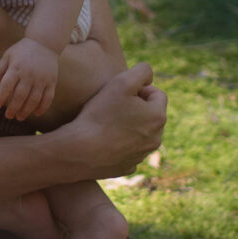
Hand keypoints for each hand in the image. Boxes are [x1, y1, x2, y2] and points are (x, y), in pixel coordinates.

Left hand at [0, 36, 58, 121]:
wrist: (45, 42)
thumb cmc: (22, 50)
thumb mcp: (7, 55)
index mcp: (16, 68)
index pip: (6, 86)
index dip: (0, 98)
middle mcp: (29, 74)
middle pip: (20, 96)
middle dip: (13, 109)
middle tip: (8, 116)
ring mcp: (41, 79)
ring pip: (34, 100)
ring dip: (26, 111)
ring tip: (19, 117)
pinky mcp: (52, 81)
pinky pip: (48, 98)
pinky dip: (43, 108)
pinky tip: (36, 113)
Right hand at [60, 63, 166, 180]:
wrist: (80, 151)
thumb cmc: (100, 114)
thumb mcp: (121, 81)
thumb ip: (141, 71)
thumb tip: (149, 75)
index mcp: (158, 117)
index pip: (157, 94)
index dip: (139, 89)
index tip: (121, 92)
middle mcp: (156, 139)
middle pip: (150, 115)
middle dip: (137, 108)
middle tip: (113, 105)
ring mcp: (142, 156)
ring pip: (140, 133)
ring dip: (129, 125)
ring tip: (107, 122)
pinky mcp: (128, 167)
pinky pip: (128, 150)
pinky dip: (120, 143)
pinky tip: (104, 139)